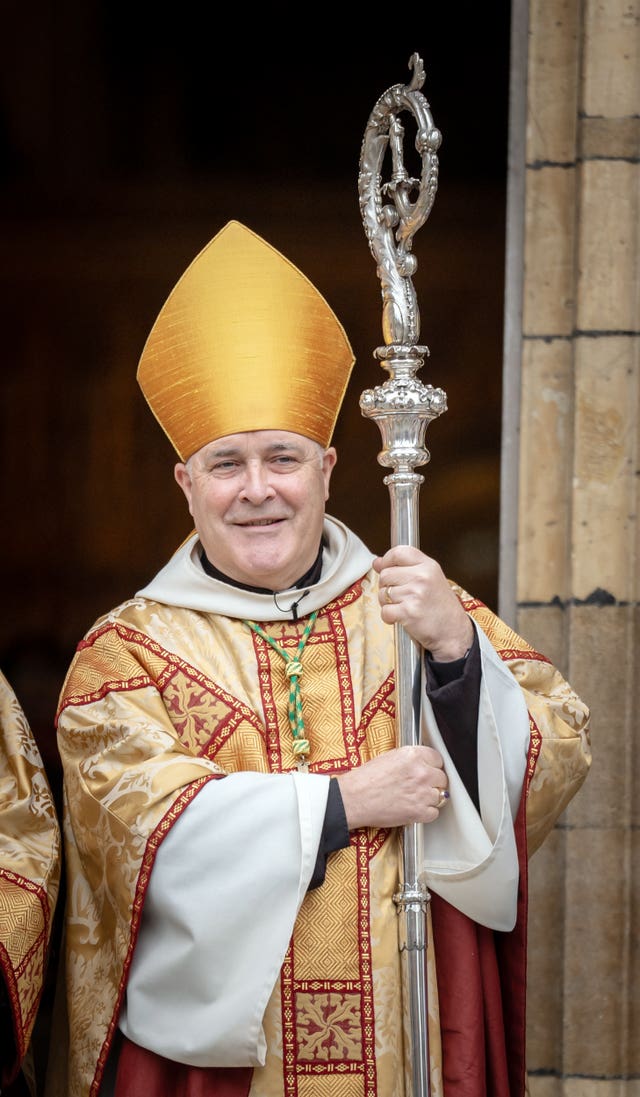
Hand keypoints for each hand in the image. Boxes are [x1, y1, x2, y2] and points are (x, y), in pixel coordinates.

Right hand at [336, 745, 448, 829]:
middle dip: (433, 782)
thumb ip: (410, 759)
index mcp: (413, 755)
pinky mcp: (419, 812)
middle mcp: (421, 772)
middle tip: (420, 786)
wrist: (353, 799)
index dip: (432, 766)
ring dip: (430, 798)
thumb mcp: (389, 757)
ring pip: (440, 796)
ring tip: (414, 798)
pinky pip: (434, 813)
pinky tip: (413, 809)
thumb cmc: (365, 779)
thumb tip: (423, 764)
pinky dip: (426, 813)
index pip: (438, 758)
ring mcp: (422, 793)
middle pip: (442, 778)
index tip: (429, 770)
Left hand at [373, 546, 473, 660]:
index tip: (384, 568)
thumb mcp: (431, 580)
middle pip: (386, 574)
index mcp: (429, 566)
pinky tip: (402, 617)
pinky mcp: (408, 612)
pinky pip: (385, 611)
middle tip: (400, 596)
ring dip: (388, 603)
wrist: (454, 632)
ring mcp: (415, 594)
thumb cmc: (441, 608)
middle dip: (387, 587)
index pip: (399, 552)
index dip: (387, 560)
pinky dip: (389, 617)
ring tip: (404, 607)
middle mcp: (422, 577)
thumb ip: (405, 568)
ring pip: (383, 593)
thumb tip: (378, 563)